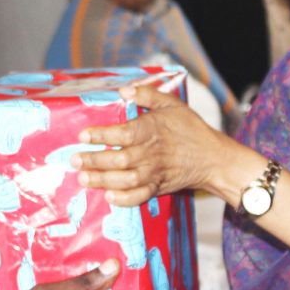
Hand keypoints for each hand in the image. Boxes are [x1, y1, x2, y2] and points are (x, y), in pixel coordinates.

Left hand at [72, 85, 229, 205]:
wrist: (214, 158)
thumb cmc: (191, 128)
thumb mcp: (172, 104)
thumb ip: (147, 95)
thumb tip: (124, 90)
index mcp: (152, 130)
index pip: (122, 134)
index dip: (101, 135)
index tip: (83, 135)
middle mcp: (151, 153)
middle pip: (119, 159)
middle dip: (94, 160)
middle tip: (74, 160)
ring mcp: (154, 173)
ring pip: (125, 180)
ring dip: (102, 180)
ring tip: (83, 179)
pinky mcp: (158, 188)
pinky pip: (139, 197)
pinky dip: (124, 199)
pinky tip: (108, 197)